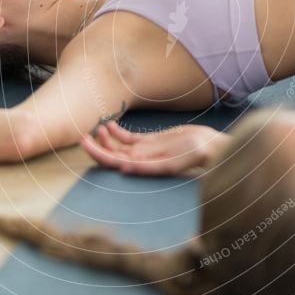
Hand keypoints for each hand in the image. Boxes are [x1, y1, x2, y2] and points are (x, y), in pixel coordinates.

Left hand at [81, 121, 228, 175]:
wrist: (210, 147)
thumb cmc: (195, 157)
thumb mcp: (173, 162)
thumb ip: (150, 167)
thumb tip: (125, 169)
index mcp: (142, 168)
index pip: (112, 163)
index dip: (97, 154)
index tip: (86, 141)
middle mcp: (140, 161)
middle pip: (110, 155)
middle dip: (96, 146)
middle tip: (84, 134)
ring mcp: (144, 151)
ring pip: (117, 146)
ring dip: (106, 138)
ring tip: (100, 127)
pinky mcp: (150, 142)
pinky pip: (128, 138)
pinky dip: (117, 132)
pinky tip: (110, 124)